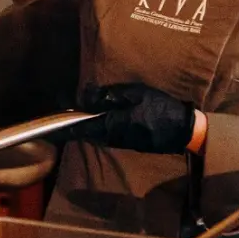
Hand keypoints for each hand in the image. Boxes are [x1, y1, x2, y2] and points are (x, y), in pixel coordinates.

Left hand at [76, 83, 197, 153]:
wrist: (183, 130)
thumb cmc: (160, 108)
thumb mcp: (136, 94)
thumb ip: (111, 95)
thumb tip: (88, 95)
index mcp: (112, 124)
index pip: (83, 127)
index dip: (68, 126)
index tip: (55, 125)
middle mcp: (113, 137)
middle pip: (89, 132)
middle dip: (77, 124)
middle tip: (67, 113)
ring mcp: (122, 142)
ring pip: (99, 135)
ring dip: (89, 126)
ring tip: (82, 115)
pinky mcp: (130, 144)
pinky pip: (109, 136)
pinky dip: (101, 129)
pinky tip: (102, 119)